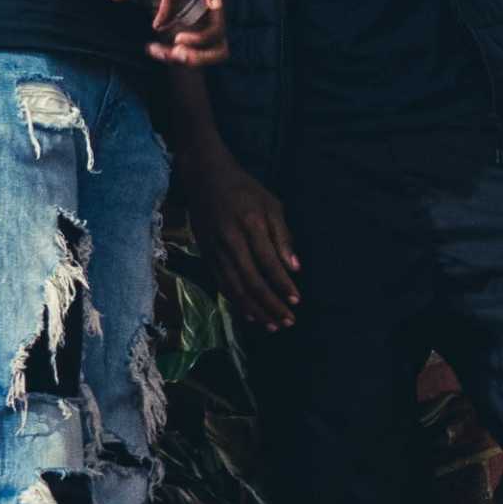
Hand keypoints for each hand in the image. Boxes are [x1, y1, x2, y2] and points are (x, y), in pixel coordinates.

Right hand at [187, 162, 298, 329]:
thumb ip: (283, 236)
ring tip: (272, 325)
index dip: (283, 284)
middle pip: (252, 280)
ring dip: (255, 309)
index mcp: (251, 224)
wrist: (206, 178)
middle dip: (271, 304)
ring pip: (235, 287)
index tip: (296, 300)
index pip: (269, 262)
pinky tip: (251, 314)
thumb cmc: (246, 190)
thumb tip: (295, 268)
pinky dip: (236, 302)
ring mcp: (215, 250)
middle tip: (288, 321)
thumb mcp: (272, 204)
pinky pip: (222, 284)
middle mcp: (231, 240)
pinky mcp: (206, 255)